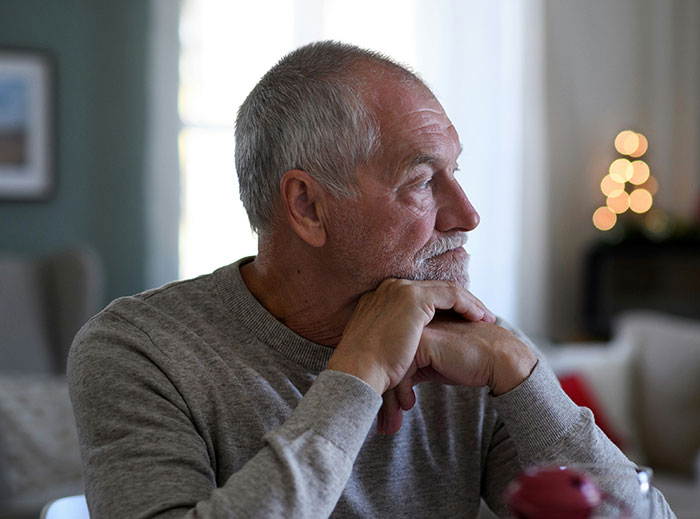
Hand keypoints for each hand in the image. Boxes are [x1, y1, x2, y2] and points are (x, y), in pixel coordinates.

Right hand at [326, 279, 494, 396]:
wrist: (356, 372)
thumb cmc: (367, 371)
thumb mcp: (380, 349)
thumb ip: (394, 341)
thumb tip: (405, 354)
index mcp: (379, 299)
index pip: (419, 296)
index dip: (442, 306)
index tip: (458, 320)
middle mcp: (389, 288)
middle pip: (434, 289)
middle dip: (458, 302)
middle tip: (477, 316)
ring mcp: (400, 290)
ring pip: (446, 289)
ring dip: (468, 303)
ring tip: (484, 318)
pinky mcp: (413, 298)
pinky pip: (451, 295)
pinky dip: (467, 305)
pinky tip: (479, 318)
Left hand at [379, 315, 536, 432]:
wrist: (498, 360)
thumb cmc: (467, 364)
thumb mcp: (433, 365)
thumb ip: (412, 367)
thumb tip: (389, 389)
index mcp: (410, 327)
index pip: (387, 358)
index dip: (386, 386)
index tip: (387, 412)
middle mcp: (410, 325)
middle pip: (385, 363)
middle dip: (384, 396)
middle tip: (385, 424)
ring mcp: (416, 330)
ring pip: (390, 366)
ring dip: (390, 399)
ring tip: (393, 423)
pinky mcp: (424, 341)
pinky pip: (401, 370)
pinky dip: (401, 392)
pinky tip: (409, 405)